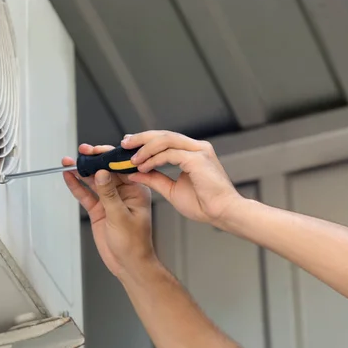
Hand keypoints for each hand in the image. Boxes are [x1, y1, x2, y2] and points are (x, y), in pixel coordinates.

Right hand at [62, 144, 155, 276]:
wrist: (128, 264)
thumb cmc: (134, 244)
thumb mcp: (120, 216)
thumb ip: (109, 194)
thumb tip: (101, 173)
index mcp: (137, 189)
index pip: (122, 167)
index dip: (108, 157)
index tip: (95, 151)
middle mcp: (124, 192)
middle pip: (106, 171)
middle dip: (93, 161)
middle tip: (81, 153)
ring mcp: (110, 200)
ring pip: (94, 181)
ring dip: (81, 172)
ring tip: (68, 162)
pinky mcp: (99, 209)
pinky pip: (86, 194)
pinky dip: (77, 186)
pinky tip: (68, 177)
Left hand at [122, 131, 240, 224]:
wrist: (223, 213)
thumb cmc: (204, 204)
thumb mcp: (172, 190)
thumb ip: (154, 179)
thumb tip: (135, 173)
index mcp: (193, 153)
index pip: (165, 140)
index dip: (146, 140)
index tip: (129, 146)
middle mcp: (197, 148)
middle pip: (163, 134)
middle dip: (141, 138)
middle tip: (124, 143)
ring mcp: (198, 151)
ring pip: (165, 139)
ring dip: (145, 147)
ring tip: (131, 158)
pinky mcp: (197, 159)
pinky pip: (170, 153)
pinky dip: (154, 159)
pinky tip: (143, 166)